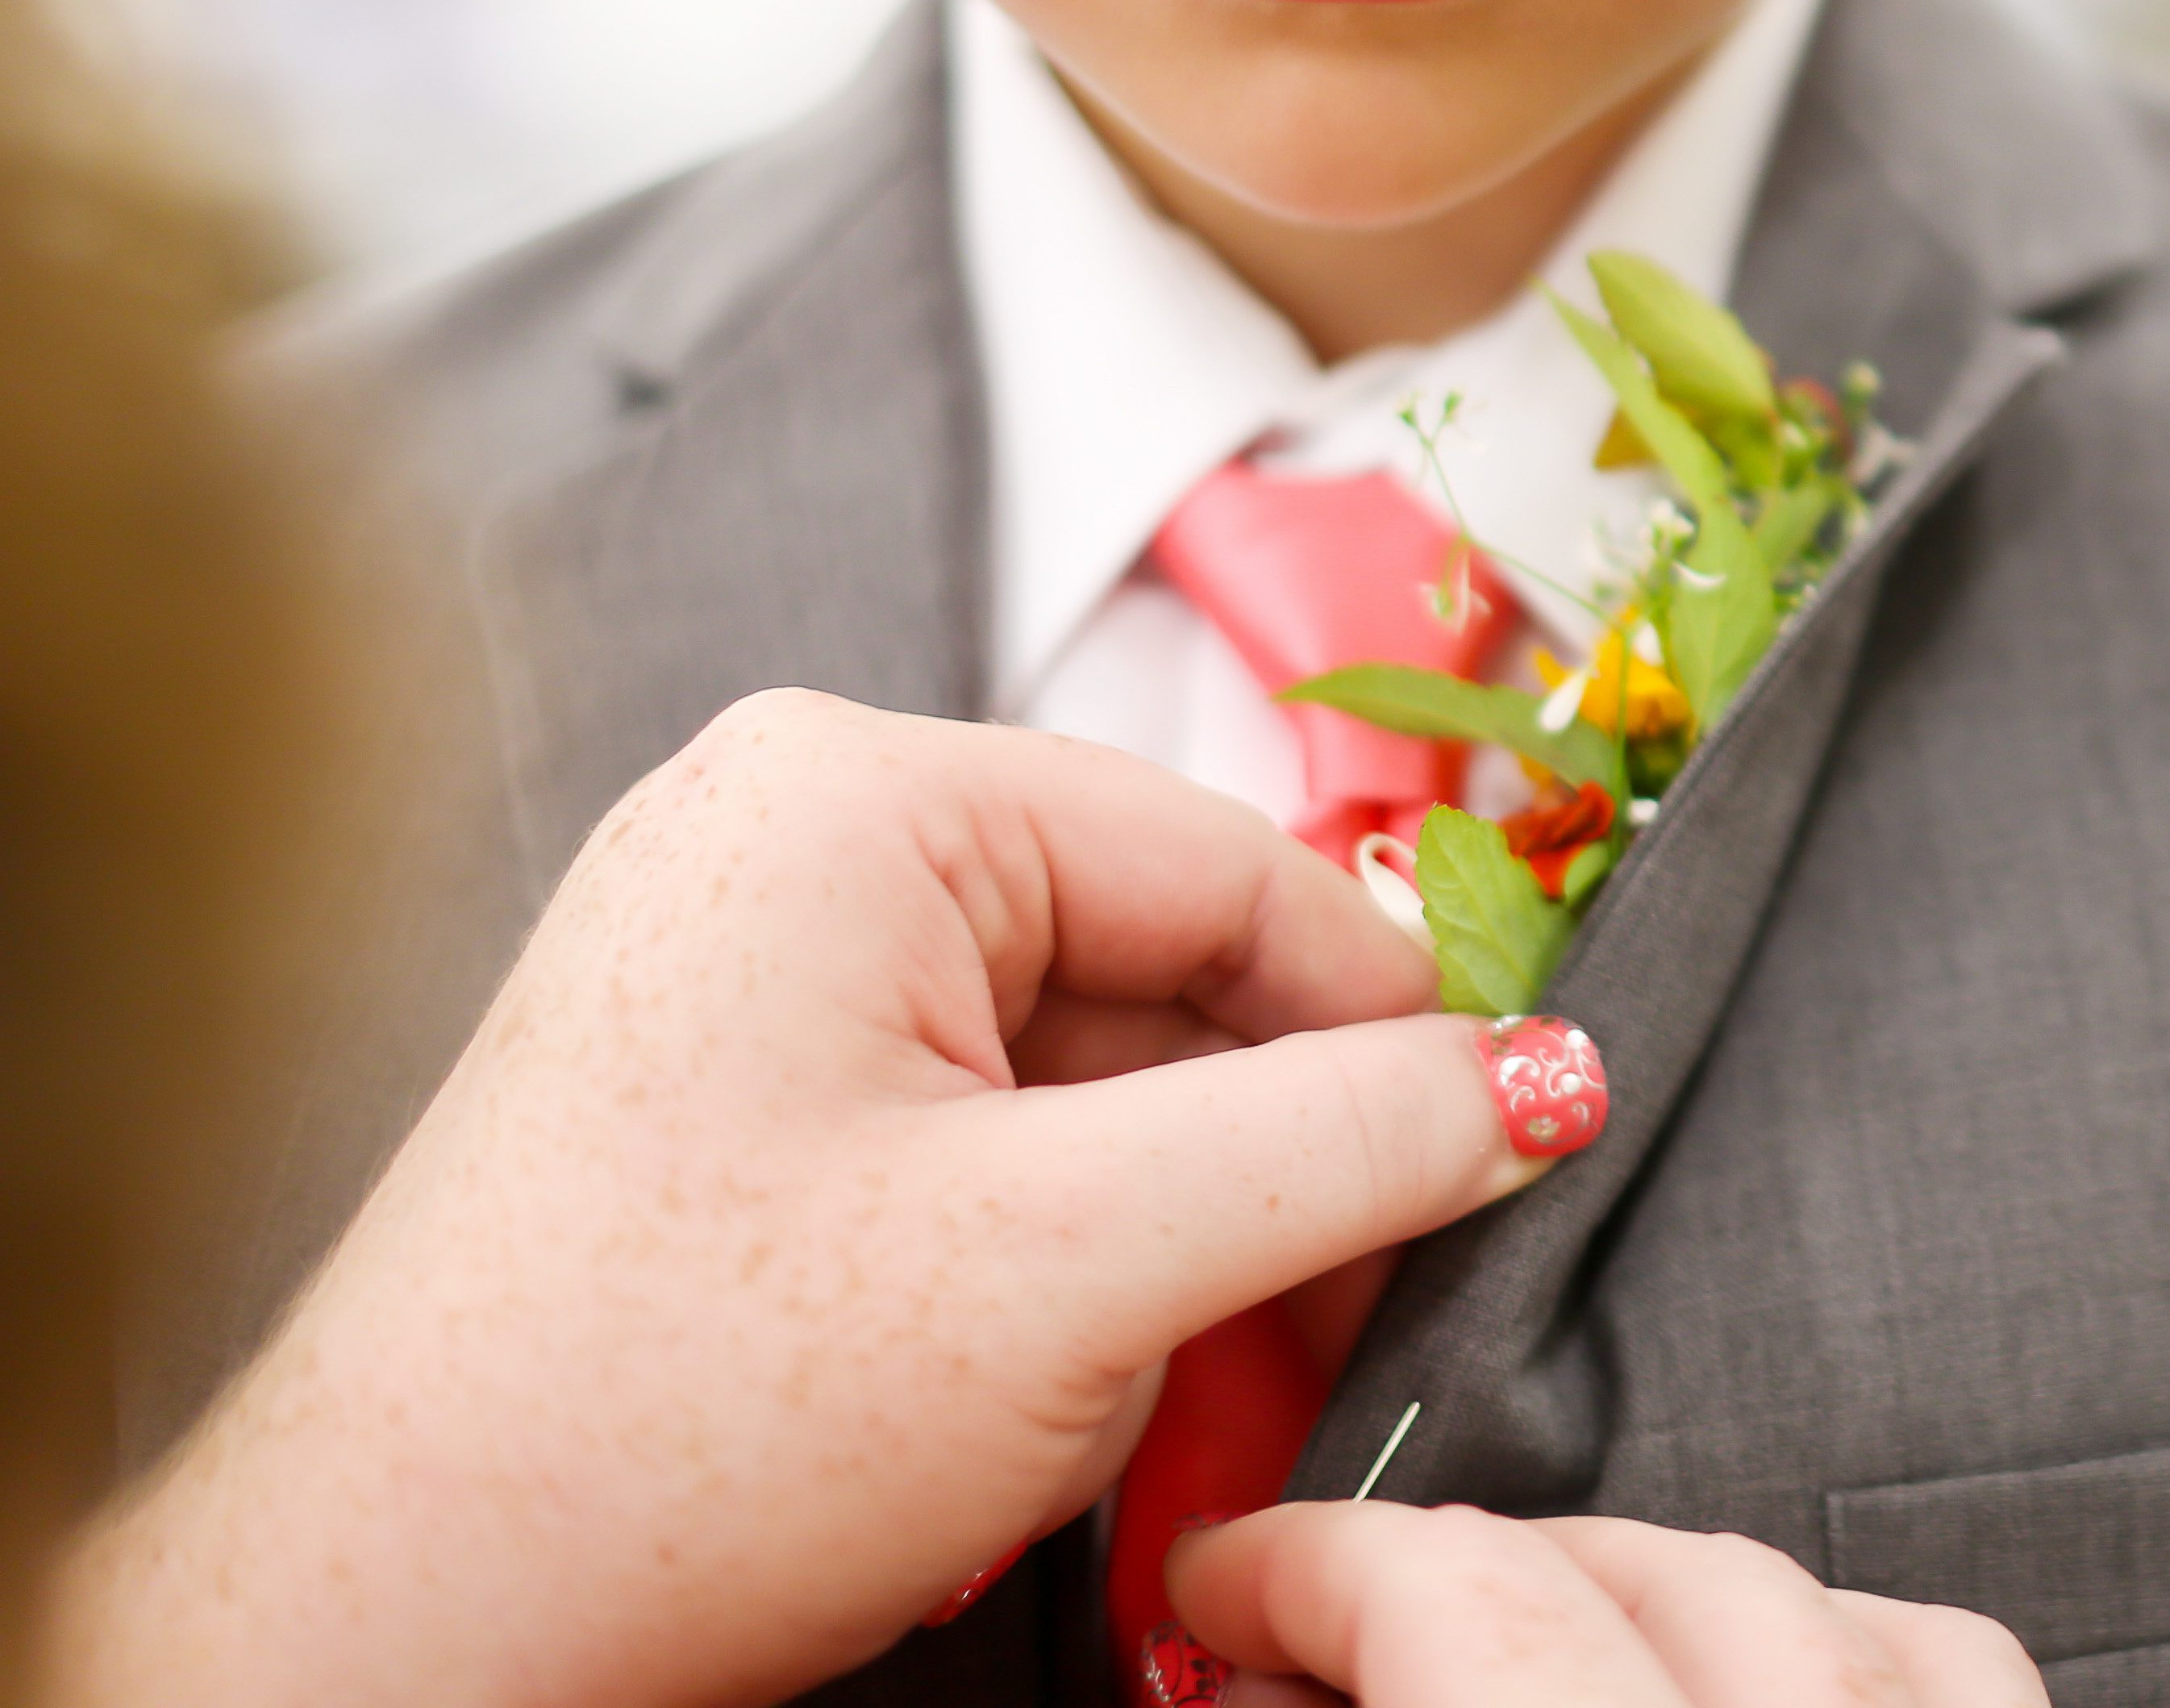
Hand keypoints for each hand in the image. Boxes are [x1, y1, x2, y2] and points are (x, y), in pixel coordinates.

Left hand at [64, 690, 1580, 1707]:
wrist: (374, 1640)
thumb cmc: (654, 1430)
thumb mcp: (1081, 1264)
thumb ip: (1350, 1143)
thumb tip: (1548, 1074)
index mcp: (850, 794)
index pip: (1235, 865)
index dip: (1391, 1027)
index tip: (1512, 1153)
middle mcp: (784, 845)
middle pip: (1162, 974)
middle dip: (1267, 1167)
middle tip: (1353, 1332)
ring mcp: (739, 979)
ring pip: (1083, 1081)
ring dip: (1175, 1242)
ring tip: (1205, 1402)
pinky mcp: (722, 1113)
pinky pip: (978, 1149)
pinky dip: (1066, 1273)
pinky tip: (1084, 1404)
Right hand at [1171, 1507, 2047, 1706]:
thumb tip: (1246, 1685)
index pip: (1462, 1598)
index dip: (1308, 1563)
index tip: (1229, 1583)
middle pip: (1634, 1572)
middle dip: (1453, 1570)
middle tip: (1333, 1624)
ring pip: (1808, 1599)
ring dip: (1639, 1588)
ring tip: (1520, 1641)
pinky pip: (1953, 1671)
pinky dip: (1835, 1643)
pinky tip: (1743, 1681)